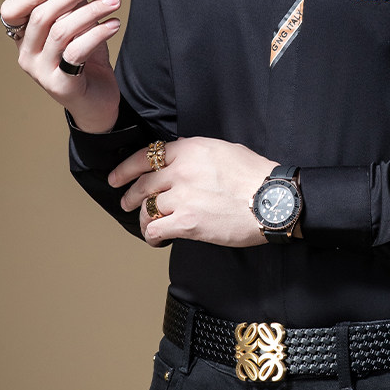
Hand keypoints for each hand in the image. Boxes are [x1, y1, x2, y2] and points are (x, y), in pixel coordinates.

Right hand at [0, 0, 121, 132]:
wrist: (96, 98)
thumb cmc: (84, 56)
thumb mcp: (79, 17)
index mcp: (24, 35)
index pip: (11, 10)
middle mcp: (26, 53)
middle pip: (41, 17)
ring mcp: (41, 71)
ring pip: (61, 32)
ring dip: (91, 12)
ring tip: (114, 1)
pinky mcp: (61, 85)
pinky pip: (76, 52)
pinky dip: (97, 34)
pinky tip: (114, 24)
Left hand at [109, 137, 277, 247]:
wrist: (272, 200)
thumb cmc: (255, 176)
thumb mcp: (223, 150)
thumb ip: (197, 155)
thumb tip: (182, 162)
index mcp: (189, 150)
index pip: (146, 156)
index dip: (125, 168)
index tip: (117, 177)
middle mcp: (181, 171)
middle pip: (142, 184)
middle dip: (130, 196)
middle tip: (127, 203)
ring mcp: (183, 197)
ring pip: (147, 209)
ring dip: (143, 219)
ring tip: (147, 225)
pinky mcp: (187, 223)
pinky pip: (156, 230)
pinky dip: (152, 236)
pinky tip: (157, 239)